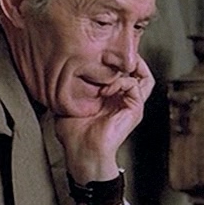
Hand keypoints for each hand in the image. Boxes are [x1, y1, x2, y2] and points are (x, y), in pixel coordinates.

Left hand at [55, 56, 154, 181]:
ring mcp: (131, 104)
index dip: (119, 61)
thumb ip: (72, 86)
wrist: (82, 151)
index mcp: (112, 97)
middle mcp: (125, 99)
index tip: (102, 53)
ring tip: (113, 68)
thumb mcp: (70, 102)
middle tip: (115, 54)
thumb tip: (58, 71)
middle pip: (141, 72)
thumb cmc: (75, 133)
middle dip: (132, 60)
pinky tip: (105, 90)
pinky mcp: (134, 110)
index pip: (125, 72)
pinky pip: (134, 86)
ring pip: (145, 77)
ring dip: (129, 68)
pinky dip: (121, 82)